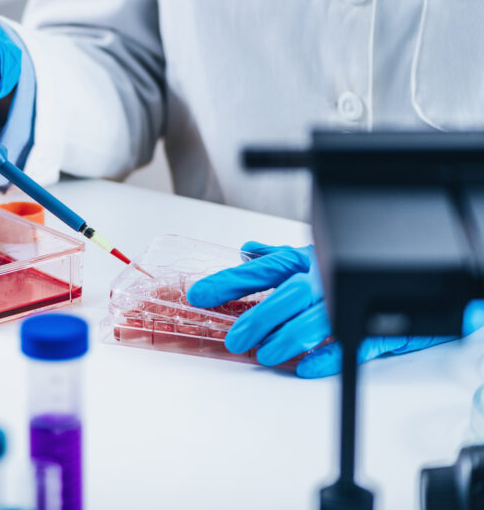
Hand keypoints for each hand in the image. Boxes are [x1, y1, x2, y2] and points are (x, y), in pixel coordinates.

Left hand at [187, 242, 483, 377]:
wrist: (416, 287)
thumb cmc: (356, 273)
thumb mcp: (314, 258)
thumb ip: (277, 257)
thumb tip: (247, 247)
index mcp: (305, 262)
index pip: (261, 269)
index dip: (228, 282)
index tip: (198, 294)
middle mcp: (325, 280)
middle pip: (287, 295)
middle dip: (258, 318)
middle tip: (234, 339)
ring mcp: (350, 303)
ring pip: (317, 320)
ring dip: (288, 339)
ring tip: (264, 356)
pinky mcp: (377, 330)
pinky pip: (351, 343)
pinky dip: (328, 356)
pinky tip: (307, 366)